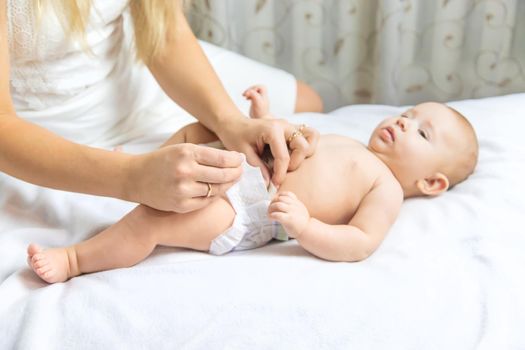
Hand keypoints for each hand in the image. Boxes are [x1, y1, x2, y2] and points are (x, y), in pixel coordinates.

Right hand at [126, 143, 242, 212]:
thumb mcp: (182, 149)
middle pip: (222, 175)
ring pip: (217, 190)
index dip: (235, 160)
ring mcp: (183, 190)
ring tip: (233, 179)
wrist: (136, 177)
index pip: (221, 158)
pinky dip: (216, 195)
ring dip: (228, 185)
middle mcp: (185, 171)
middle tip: (241, 170)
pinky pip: (207, 202)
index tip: (241, 159)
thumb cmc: (162, 161)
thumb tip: (233, 158)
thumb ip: (205, 153)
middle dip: (236, 172)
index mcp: (186, 153)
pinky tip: (219, 189)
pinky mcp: (181, 205)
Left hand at [217, 116, 318, 185]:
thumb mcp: (243, 154)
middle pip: (303, 147)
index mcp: (273, 130)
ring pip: (308, 142)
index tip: (274, 185)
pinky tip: (287, 158)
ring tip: (285, 164)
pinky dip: (300, 151)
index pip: (284, 156)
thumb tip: (268, 184)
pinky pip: (305, 140)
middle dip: (294, 163)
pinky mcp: (291, 131)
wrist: (234, 123)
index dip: (280, 174)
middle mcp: (285, 126)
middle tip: (280, 171)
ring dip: (300, 156)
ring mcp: (290, 127)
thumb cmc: (236, 136)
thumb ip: (258, 168)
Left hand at [268, 191, 309, 237]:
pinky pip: (277, 214)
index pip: (286, 194)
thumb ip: (293, 205)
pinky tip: (271, 219)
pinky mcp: (288, 219)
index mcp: (296, 202)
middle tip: (270, 209)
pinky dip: (271, 216)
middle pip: (279, 198)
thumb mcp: (300, 209)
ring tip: (269, 214)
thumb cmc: (302, 222)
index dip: (278, 196)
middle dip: (272, 203)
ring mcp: (291, 212)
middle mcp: (294, 205)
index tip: (275, 202)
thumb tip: (282, 202)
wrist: (308, 231)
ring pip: (277, 205)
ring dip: (270, 209)